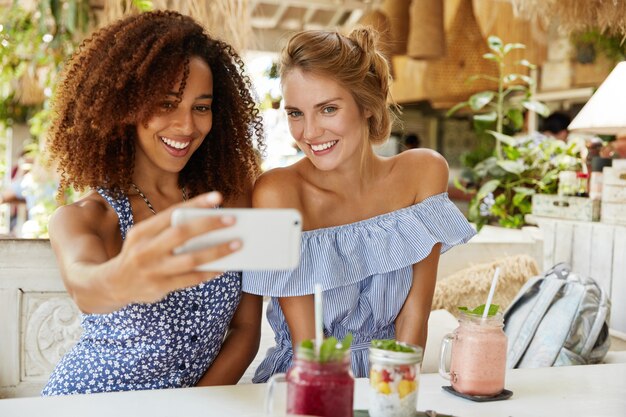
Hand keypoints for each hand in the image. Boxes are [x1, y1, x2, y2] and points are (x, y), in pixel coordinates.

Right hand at [106, 191, 239, 304]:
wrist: (111, 285)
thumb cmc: (138, 254)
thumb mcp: (143, 237)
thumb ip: (168, 230)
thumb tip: (207, 224)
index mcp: (142, 231)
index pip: (172, 213)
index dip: (196, 204)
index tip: (218, 197)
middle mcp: (146, 249)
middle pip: (182, 233)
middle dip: (209, 225)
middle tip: (233, 220)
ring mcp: (153, 270)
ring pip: (191, 259)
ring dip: (217, 251)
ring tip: (237, 244)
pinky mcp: (160, 287)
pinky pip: (191, 279)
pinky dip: (209, 272)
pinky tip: (223, 267)